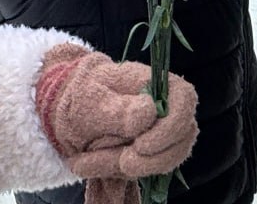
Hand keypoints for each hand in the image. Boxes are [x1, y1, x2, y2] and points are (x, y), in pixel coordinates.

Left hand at [34, 44, 197, 182]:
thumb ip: (119, 108)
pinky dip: (117, 173)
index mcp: (158, 83)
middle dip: (152, 159)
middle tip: (122, 164)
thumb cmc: (84, 93)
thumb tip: (149, 112)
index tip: (141, 145)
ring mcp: (163, 133)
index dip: (172, 126)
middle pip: (181, 138)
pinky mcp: (151, 154)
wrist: (71, 107)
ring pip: (166, 160)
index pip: (185, 100)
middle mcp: (168, 108)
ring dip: (131, 169)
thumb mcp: (92, 98)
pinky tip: (87, 164)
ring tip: (88, 162)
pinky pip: (145, 170)